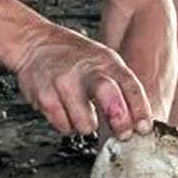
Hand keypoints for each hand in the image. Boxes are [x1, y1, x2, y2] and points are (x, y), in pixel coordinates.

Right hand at [14, 23, 152, 138]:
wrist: (33, 43)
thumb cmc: (73, 56)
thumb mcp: (102, 61)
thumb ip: (119, 86)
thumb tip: (137, 122)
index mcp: (106, 61)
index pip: (130, 86)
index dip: (140, 110)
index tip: (144, 128)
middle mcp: (85, 70)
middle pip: (110, 99)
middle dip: (119, 121)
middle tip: (122, 134)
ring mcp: (64, 83)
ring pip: (85, 125)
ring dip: (86, 125)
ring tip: (80, 110)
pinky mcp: (45, 97)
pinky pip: (64, 127)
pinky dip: (66, 124)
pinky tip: (63, 108)